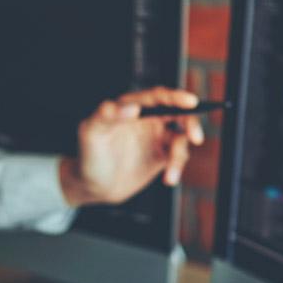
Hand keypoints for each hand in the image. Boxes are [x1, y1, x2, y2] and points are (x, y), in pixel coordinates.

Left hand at [61, 87, 203, 206]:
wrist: (93, 186)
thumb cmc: (88, 156)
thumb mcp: (91, 133)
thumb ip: (106, 115)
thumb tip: (132, 107)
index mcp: (130, 107)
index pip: (157, 96)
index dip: (175, 96)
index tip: (191, 102)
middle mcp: (145, 118)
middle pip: (177, 113)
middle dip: (190, 123)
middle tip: (195, 137)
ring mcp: (154, 137)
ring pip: (181, 137)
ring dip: (180, 154)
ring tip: (170, 174)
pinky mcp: (161, 155)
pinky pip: (179, 155)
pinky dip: (177, 167)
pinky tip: (169, 178)